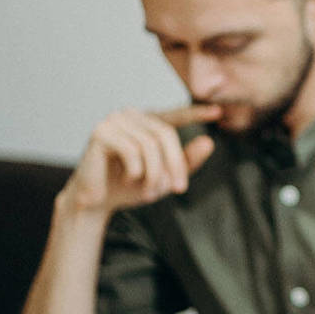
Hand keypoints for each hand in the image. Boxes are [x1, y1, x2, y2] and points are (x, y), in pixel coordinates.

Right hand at [63, 104, 221, 215]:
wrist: (96, 202)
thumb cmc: (128, 187)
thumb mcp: (164, 177)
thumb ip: (186, 162)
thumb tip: (208, 142)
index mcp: (146, 123)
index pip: (174, 115)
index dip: (195, 113)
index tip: (219, 111)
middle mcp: (130, 116)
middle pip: (165, 134)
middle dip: (175, 165)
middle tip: (178, 190)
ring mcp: (114, 121)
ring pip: (150, 145)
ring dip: (155, 174)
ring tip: (150, 192)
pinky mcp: (101, 133)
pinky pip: (131, 151)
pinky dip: (136, 172)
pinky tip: (128, 180)